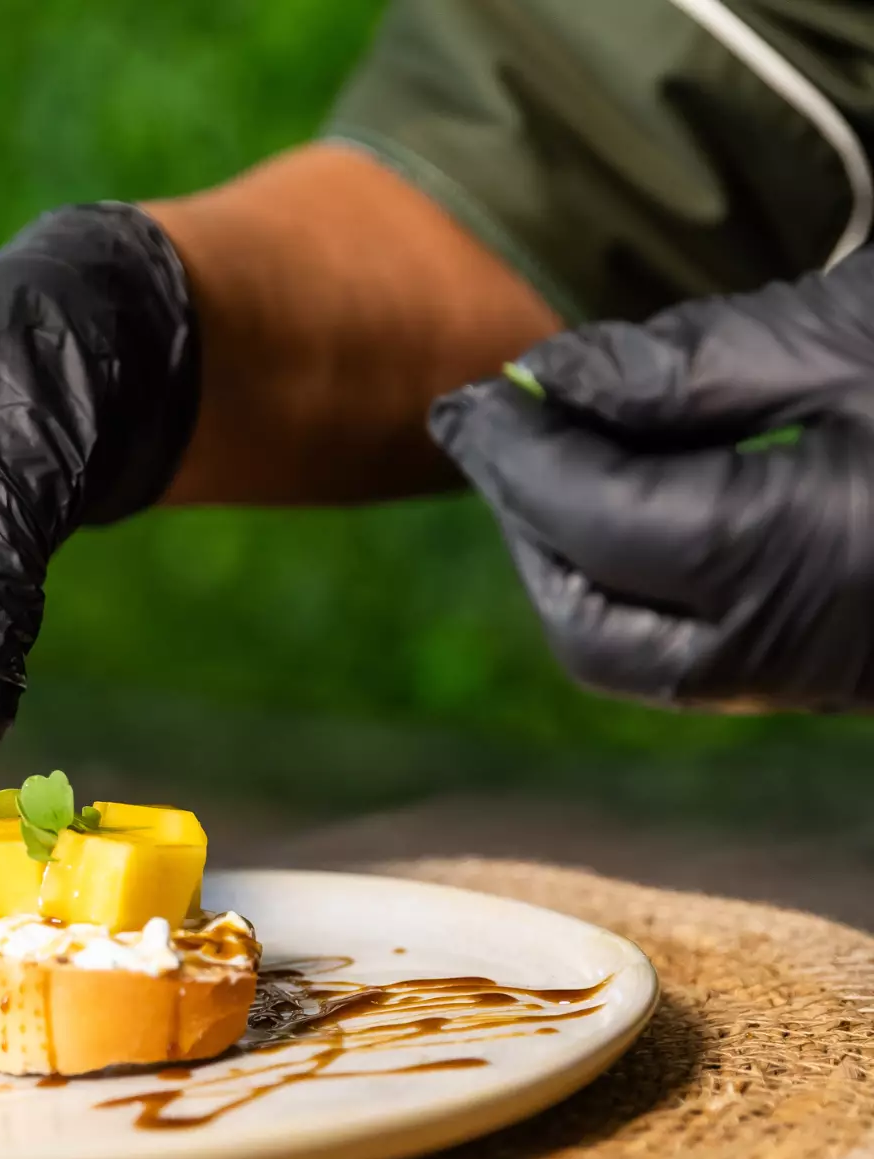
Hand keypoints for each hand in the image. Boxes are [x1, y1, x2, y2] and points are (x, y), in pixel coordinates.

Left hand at [429, 248, 873, 710]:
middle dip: (530, 530)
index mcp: (787, 558)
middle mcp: (785, 649)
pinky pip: (685, 655)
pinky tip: (631, 511)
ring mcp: (807, 677)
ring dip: (570, 566)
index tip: (464, 403)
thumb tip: (546, 382)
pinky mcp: (823, 672)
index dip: (514, 456)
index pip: (590, 518)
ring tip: (554, 467)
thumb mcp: (846, 340)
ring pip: (629, 655)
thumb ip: (683, 368)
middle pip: (589, 626)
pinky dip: (630, 588)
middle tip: (504, 437)